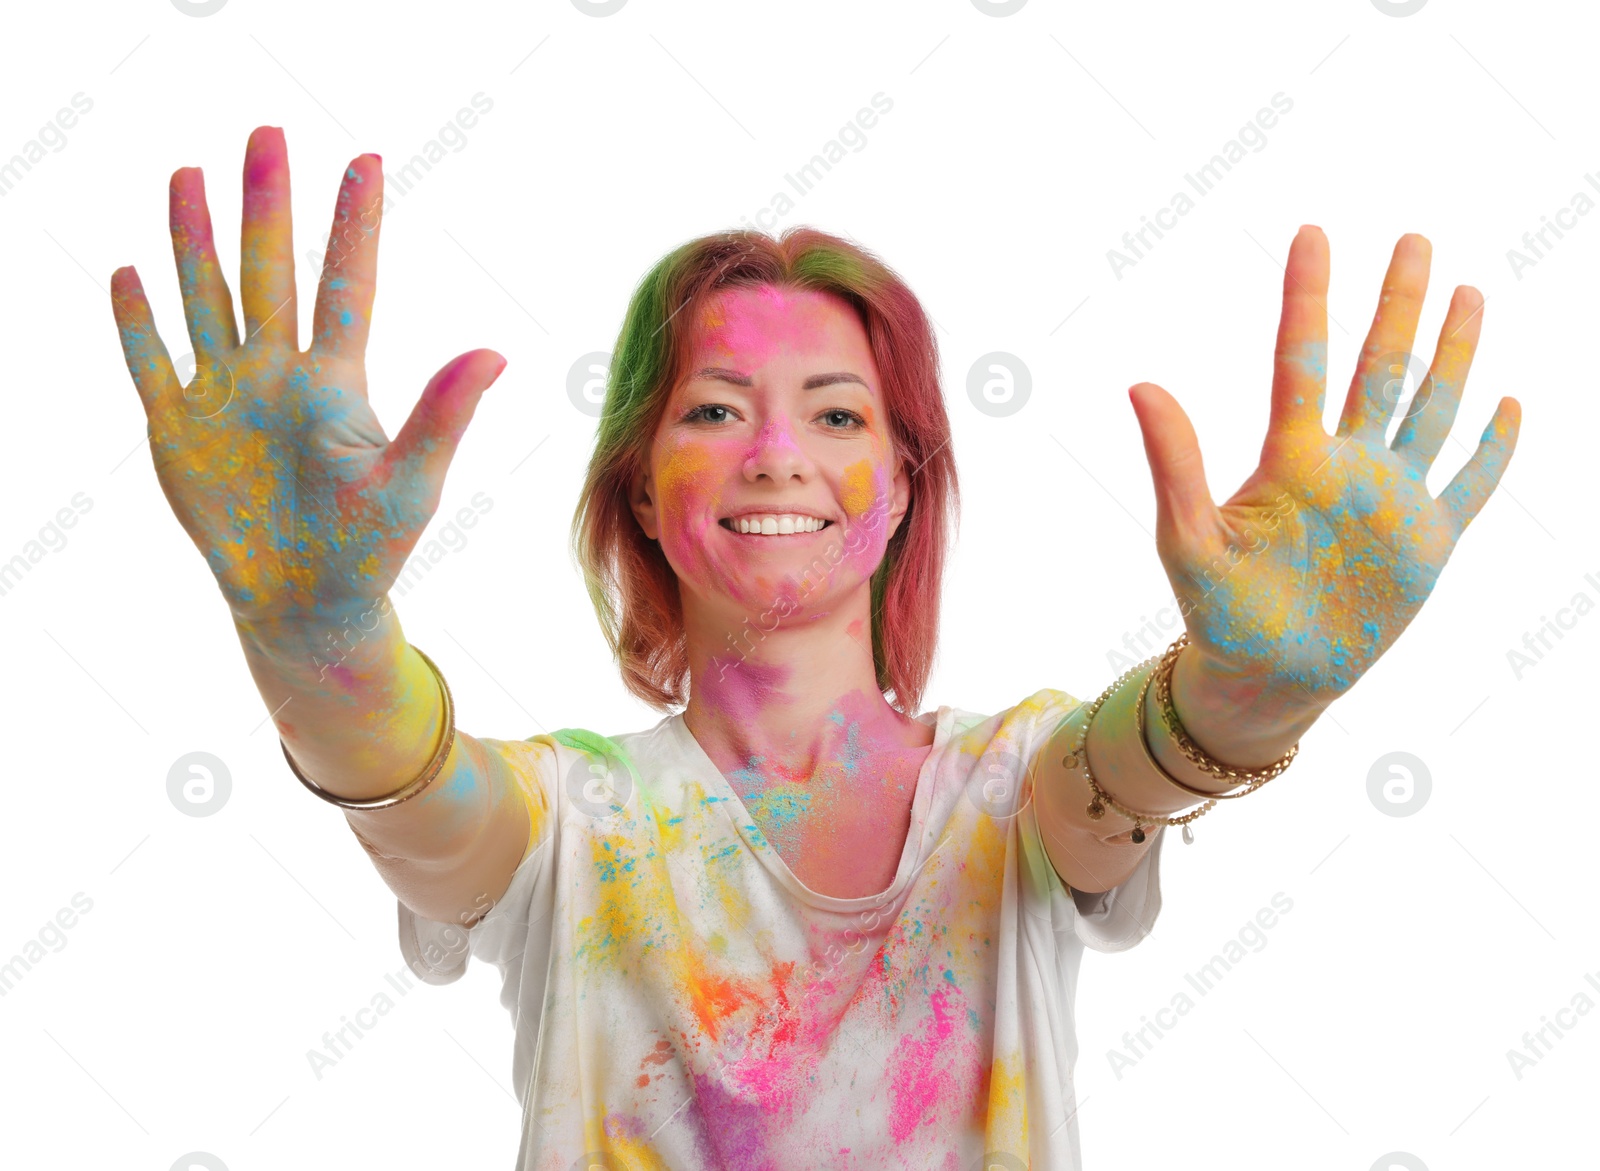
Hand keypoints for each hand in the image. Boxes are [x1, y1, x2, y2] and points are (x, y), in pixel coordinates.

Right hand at [110, 126, 506, 626]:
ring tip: (190, 175)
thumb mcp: (412, 480)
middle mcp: (278, 375)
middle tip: (266, 133)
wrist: (306, 600)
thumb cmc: (370, 545)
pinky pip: (151, 365)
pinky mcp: (178, 431)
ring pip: (206, 300)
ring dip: (195, 241)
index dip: (355, 224)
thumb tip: (497, 352)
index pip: (347, 285)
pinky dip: (137, 323)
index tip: (368, 160)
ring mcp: (225, 397)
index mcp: (336, 382)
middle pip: (268, 273)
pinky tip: (129, 274)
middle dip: (265, 205)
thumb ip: (444, 414)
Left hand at [1127, 226, 1520, 710]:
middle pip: (1381, 368)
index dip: (1308, 298)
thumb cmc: (1217, 613)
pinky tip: (1506, 403)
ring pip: (1429, 410)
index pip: (1301, 360)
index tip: (1312, 234)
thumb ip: (1174, 464)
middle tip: (1415, 239)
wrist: (1265, 680)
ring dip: (1451, 354)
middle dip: (1399, 306)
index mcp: (1291, 460)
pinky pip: (1468, 487)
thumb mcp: (1190, 539)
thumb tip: (1139, 383)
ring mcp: (1391, 502)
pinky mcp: (1426, 545)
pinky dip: (1491, 450)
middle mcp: (1346, 468)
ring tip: (1467, 291)